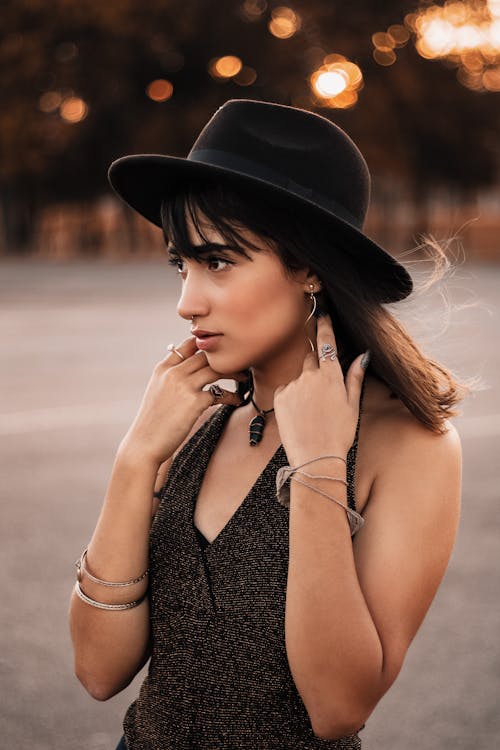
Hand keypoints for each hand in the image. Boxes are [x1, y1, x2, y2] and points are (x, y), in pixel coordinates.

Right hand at [119, 335, 245, 465]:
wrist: (144, 443)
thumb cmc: (153, 421)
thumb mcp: (157, 392)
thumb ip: (172, 378)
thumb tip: (191, 371)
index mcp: (163, 369)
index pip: (187, 345)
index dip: (206, 344)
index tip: (220, 350)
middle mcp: (173, 373)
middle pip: (205, 354)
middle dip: (224, 357)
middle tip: (240, 362)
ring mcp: (184, 385)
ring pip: (216, 369)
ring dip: (234, 372)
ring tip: (244, 377)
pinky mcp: (194, 401)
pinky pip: (220, 393)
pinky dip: (232, 396)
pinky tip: (237, 400)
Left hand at [273, 315, 367, 465]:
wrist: (316, 457)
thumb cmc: (339, 434)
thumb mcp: (352, 405)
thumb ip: (355, 377)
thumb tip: (362, 357)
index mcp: (332, 376)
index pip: (327, 343)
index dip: (324, 326)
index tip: (321, 312)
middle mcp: (310, 376)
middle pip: (311, 361)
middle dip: (316, 370)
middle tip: (322, 396)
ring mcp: (293, 385)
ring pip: (299, 379)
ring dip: (304, 388)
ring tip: (312, 414)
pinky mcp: (280, 396)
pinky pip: (286, 390)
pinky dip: (292, 398)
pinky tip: (299, 416)